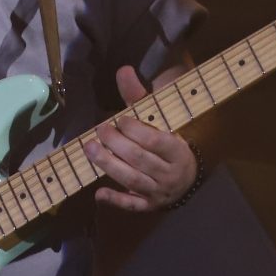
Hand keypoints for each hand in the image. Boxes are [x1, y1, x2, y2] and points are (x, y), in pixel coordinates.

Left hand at [88, 64, 200, 211]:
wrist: (186, 177)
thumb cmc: (168, 141)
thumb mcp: (160, 118)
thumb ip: (140, 96)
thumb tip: (122, 70)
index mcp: (177, 150)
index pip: (155, 141)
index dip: (135, 130)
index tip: (119, 119)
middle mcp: (170, 173)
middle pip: (140, 160)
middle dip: (116, 145)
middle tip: (99, 131)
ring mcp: (159, 192)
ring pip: (132, 181)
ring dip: (108, 166)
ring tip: (88, 149)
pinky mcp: (148, 205)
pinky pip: (132, 205)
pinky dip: (116, 200)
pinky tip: (98, 193)